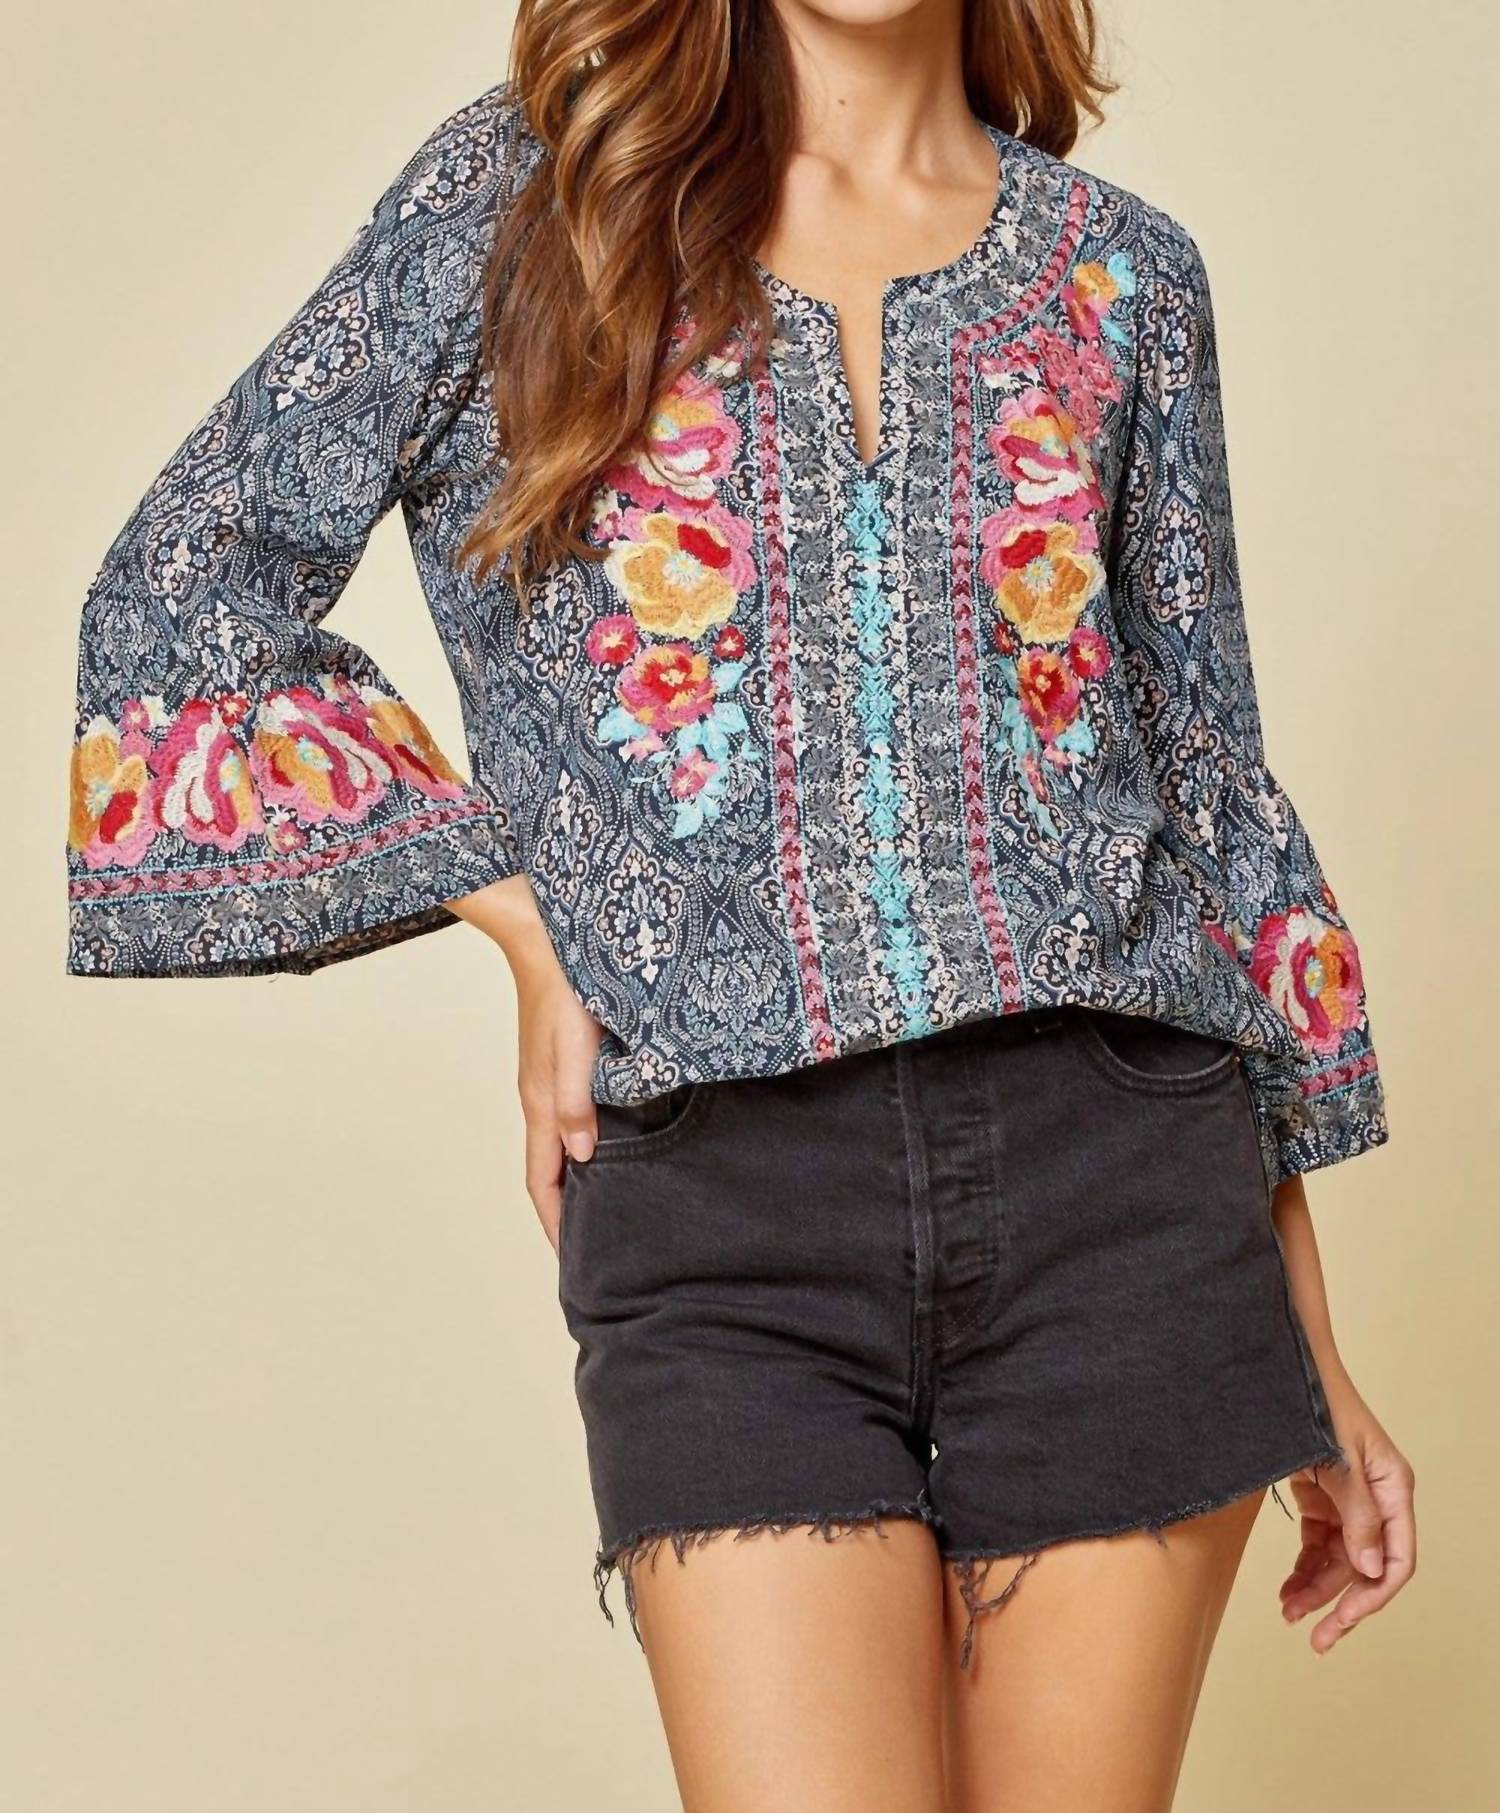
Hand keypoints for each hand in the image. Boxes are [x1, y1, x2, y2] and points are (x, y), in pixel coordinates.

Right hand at [446, 875, 603, 1252]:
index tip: (575, 1263)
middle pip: (549, 1170)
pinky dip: (584, 1142)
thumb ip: (578, 1100)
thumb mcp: (575, 1042)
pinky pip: (569, 1116)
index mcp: (540, 1102)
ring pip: (560, 1144)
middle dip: (566, 1211)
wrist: (543, 929)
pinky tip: (609, 1141)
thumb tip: (583, 1157)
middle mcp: (541, 1097)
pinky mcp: (560, 1059)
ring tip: (607, 1206)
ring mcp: (549, 1078)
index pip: (542, 1182)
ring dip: (577, 1179)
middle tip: (598, 1244)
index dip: (556, 1224)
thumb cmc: (564, 982)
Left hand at [1278, 1371, 1415, 1653]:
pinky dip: (1305, 1565)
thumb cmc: (1316, 1401)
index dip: (1371, 1596)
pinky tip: (1288, 1587)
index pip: (1396, 1559)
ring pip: (1340, 1558)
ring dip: (1317, 1587)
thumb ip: (1356, 1513)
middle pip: (1366, 1566)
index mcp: (1393, 1488)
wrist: (1285, 1365)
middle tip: (1314, 1637)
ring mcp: (1350, 1496)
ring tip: (1288, 1611)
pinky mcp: (1323, 1492)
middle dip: (1339, 1602)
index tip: (1342, 1621)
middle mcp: (1378, 1497)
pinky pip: (1319, 1541)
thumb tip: (1369, 1569)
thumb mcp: (1337, 1458)